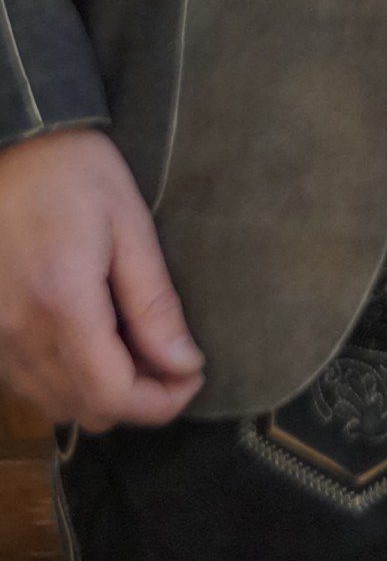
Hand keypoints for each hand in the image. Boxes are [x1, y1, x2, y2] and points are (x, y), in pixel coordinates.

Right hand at [0, 128, 202, 428]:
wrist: (9, 151)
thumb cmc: (77, 176)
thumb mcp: (130, 226)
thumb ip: (154, 302)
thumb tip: (184, 363)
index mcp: (62, 307)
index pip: (111, 396)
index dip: (160, 402)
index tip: (194, 376)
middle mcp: (18, 336)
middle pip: (83, 409)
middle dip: (137, 399)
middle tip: (174, 360)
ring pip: (53, 403)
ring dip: (101, 392)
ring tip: (140, 349)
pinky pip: (28, 383)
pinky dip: (66, 379)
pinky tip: (96, 342)